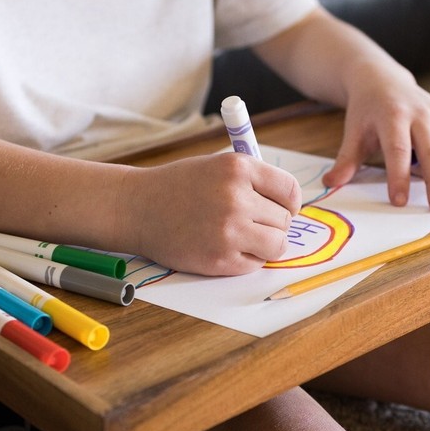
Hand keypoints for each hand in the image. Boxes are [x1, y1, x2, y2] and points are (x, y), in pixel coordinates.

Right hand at [123, 153, 301, 275]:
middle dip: (272, 224)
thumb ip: (253, 181)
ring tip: (243, 238)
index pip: (290, 191)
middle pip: (284, 220)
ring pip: (276, 245)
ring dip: (265, 245)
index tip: (282, 209)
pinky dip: (246, 259)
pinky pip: (255, 264)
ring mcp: (229, 230)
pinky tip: (224, 247)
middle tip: (250, 224)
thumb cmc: (179, 187)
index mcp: (239, 168)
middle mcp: (237, 197)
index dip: (290, 203)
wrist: (138, 208)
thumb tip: (291, 204)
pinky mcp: (220, 258)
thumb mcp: (217, 166)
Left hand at [322, 63, 429, 210]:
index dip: (399, 177)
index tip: (399, 202)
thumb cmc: (368, 112)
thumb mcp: (354, 133)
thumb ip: (345, 160)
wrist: (384, 82)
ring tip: (416, 176)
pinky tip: (421, 155)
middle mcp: (421, 113)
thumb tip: (330, 183)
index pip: (397, 150)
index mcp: (393, 115)